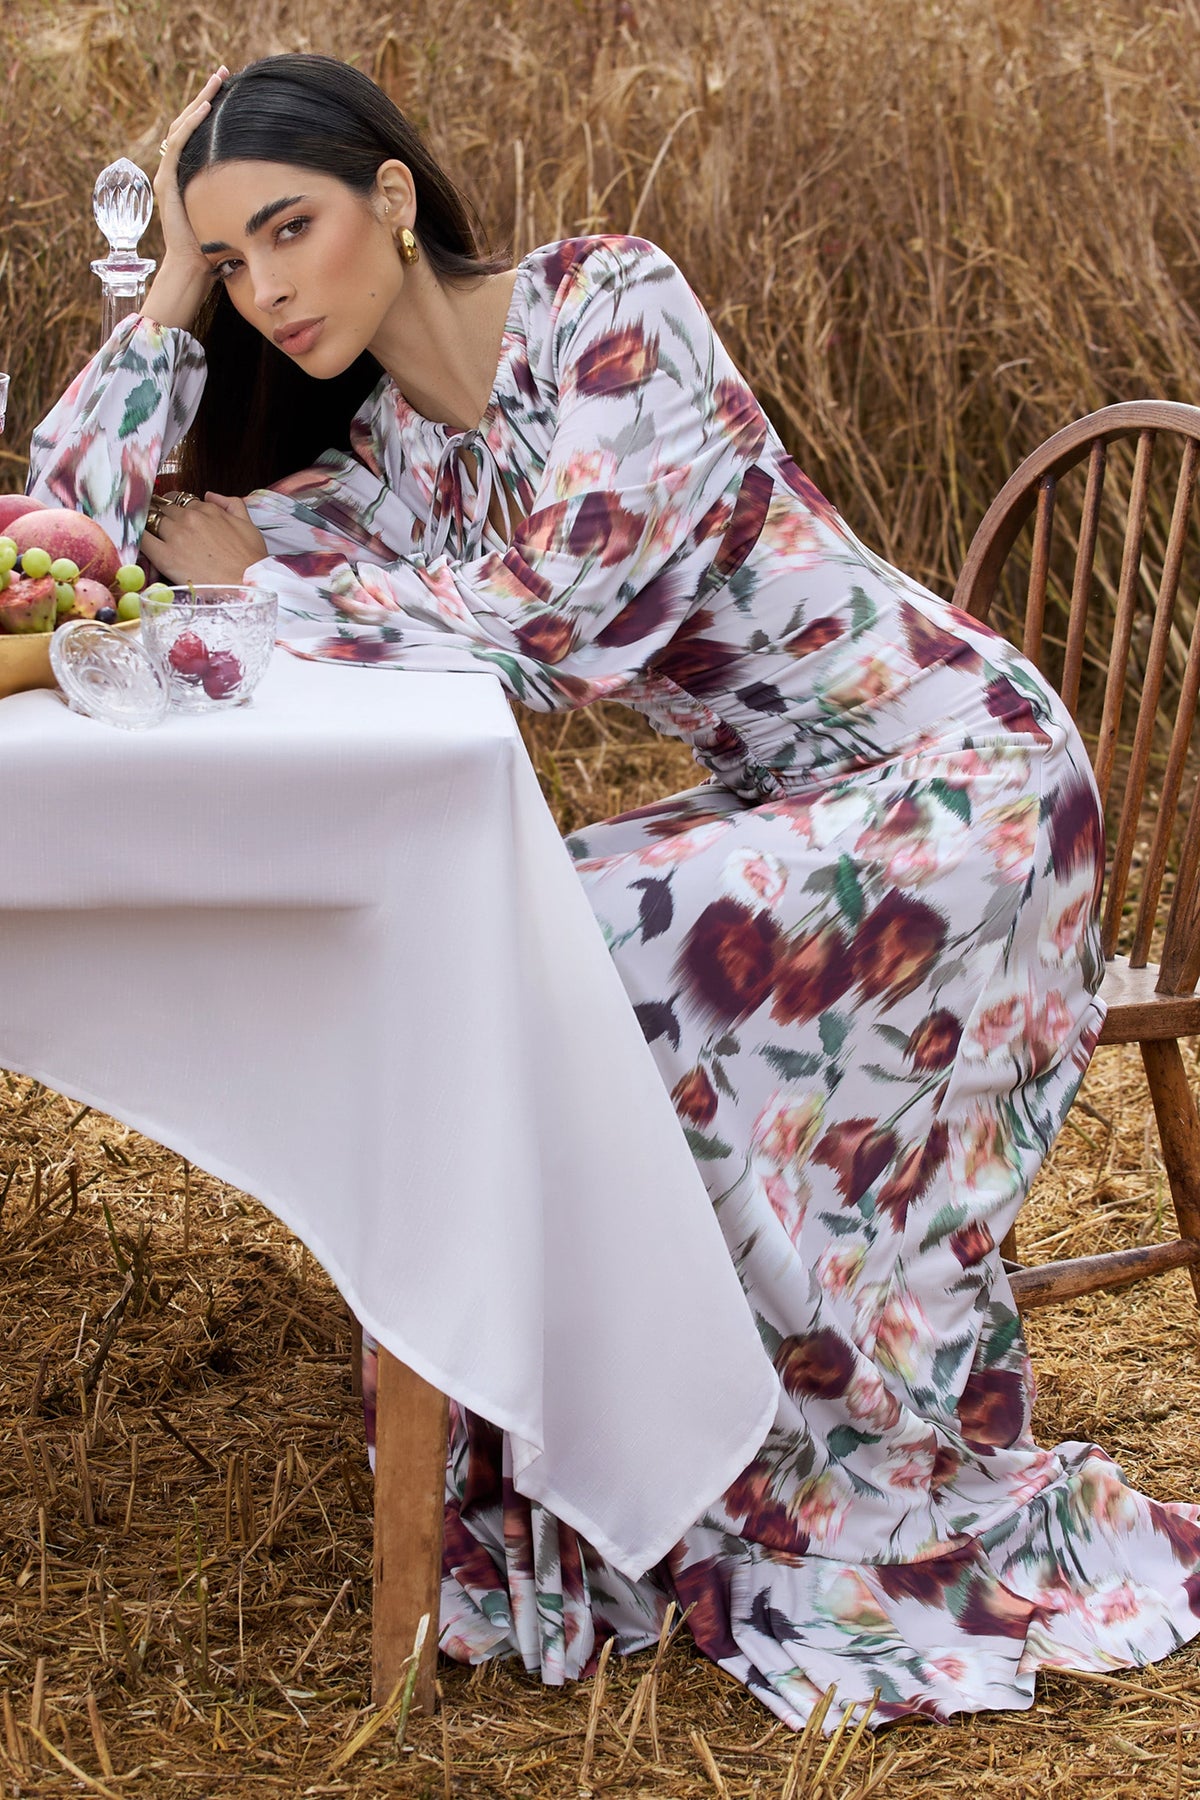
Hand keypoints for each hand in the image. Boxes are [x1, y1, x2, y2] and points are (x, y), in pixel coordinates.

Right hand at [141, 68, 228, 329]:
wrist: (195, 267)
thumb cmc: (219, 245)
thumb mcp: (238, 208)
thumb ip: (247, 190)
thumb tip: (277, 177)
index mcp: (194, 171)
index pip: (202, 131)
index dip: (214, 108)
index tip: (232, 89)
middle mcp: (178, 168)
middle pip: (190, 121)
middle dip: (207, 96)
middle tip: (223, 74)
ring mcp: (169, 173)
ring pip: (181, 126)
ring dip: (199, 103)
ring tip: (215, 83)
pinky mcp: (167, 182)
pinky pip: (177, 145)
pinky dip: (190, 125)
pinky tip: (204, 109)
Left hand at [141, 492, 266, 584]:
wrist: (247, 586)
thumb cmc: (250, 561)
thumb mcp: (249, 525)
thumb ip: (232, 504)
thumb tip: (210, 495)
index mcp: (208, 510)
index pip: (183, 501)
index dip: (178, 509)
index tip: (175, 516)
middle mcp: (190, 518)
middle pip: (165, 508)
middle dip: (162, 514)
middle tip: (160, 525)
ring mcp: (176, 536)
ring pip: (152, 519)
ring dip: (149, 524)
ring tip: (148, 532)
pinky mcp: (165, 556)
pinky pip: (143, 539)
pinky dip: (138, 537)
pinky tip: (137, 539)